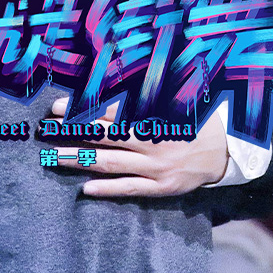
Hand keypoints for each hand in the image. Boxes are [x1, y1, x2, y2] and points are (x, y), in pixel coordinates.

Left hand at [48, 98, 228, 196]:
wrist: (226, 150)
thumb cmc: (193, 119)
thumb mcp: (171, 99)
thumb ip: (142, 95)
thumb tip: (111, 83)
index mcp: (151, 115)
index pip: (108, 111)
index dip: (81, 109)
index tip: (57, 107)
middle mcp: (150, 141)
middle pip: (102, 137)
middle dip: (72, 132)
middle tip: (46, 130)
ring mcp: (154, 167)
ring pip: (110, 163)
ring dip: (80, 159)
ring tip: (53, 157)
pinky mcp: (161, 188)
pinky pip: (130, 189)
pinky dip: (107, 189)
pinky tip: (85, 189)